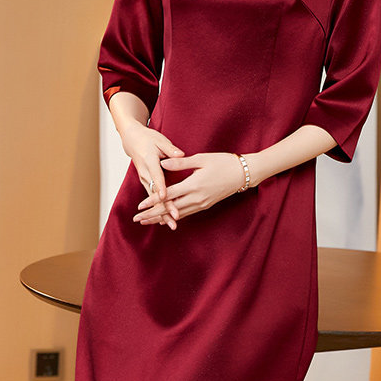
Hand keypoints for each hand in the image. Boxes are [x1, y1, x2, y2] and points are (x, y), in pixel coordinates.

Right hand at [118, 120, 183, 229]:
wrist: (132, 140)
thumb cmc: (148, 138)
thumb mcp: (160, 140)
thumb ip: (170, 149)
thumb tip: (180, 154)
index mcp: (150, 161)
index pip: (156, 177)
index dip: (161, 188)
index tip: (166, 197)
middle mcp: (145, 174)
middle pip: (155, 193)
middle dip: (165, 207)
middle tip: (175, 218)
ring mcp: (144, 180)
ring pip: (153, 200)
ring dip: (162, 213)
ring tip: (172, 225)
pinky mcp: (146, 183)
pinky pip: (152, 199)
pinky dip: (159, 210)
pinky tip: (165, 221)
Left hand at [132, 152, 247, 224]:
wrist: (243, 174)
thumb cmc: (223, 162)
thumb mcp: (201, 159)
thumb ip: (180, 164)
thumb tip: (162, 163)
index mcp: (194, 185)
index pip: (168, 196)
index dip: (152, 201)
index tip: (139, 206)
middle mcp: (197, 198)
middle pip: (170, 209)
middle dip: (152, 215)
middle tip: (137, 219)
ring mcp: (201, 203)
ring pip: (177, 214)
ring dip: (161, 218)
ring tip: (146, 222)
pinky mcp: (205, 205)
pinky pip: (186, 213)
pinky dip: (174, 217)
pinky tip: (165, 220)